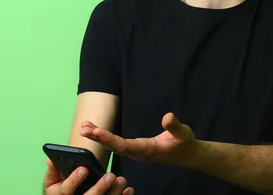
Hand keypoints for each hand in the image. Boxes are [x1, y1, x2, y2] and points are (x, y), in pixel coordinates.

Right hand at [43, 157, 133, 194]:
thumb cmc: (60, 190)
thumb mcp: (52, 181)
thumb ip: (53, 171)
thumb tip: (50, 159)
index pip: (65, 190)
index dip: (74, 180)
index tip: (83, 169)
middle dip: (99, 188)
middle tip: (110, 176)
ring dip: (113, 192)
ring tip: (121, 180)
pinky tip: (128, 190)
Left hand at [80, 112, 197, 165]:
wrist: (188, 156)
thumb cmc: (185, 144)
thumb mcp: (184, 133)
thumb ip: (175, 126)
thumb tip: (167, 116)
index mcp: (148, 150)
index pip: (124, 145)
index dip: (109, 139)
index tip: (96, 131)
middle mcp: (139, 153)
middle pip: (115, 146)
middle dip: (99, 137)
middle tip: (84, 128)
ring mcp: (136, 152)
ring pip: (114, 146)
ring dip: (99, 137)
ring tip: (85, 127)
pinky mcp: (136, 149)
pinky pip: (117, 144)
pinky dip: (106, 137)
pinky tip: (96, 131)